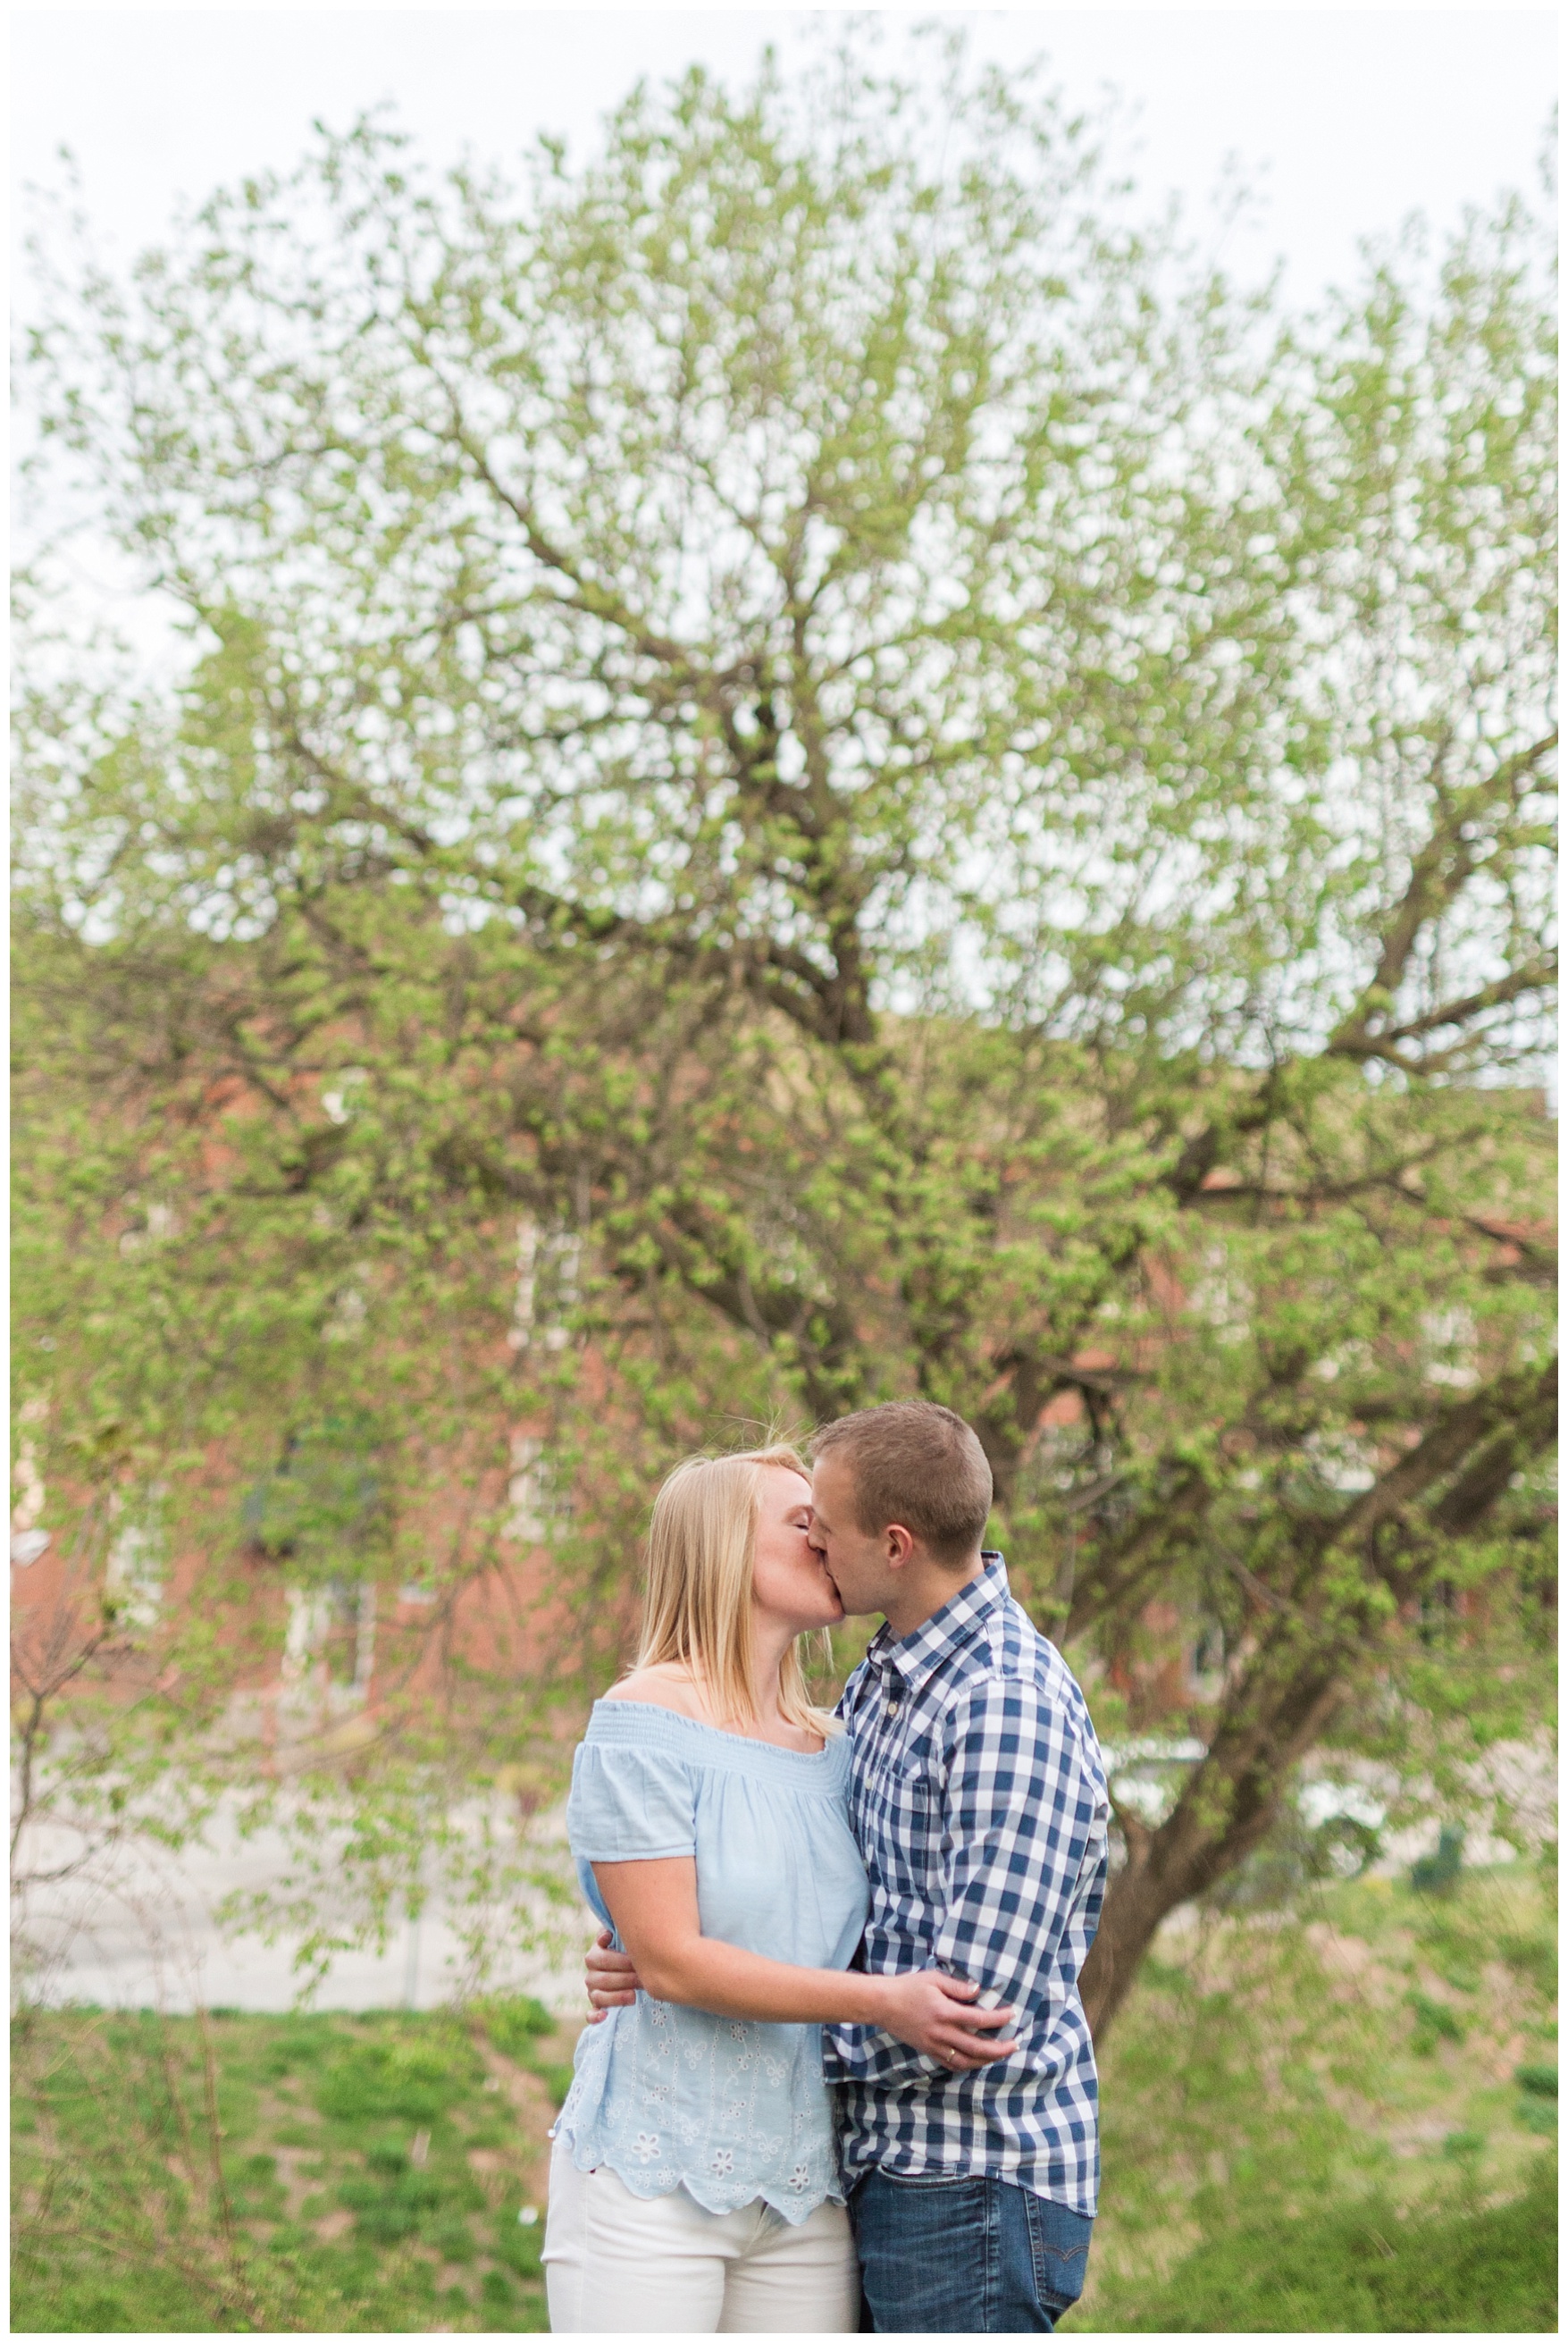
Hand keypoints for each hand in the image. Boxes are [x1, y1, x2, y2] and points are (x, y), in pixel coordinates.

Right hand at [584, 1926, 642, 2022]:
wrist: (633, 1969)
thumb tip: (608, 1933)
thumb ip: (619, 1934)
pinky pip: (590, 2014)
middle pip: (602, 1979)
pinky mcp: (596, 2008)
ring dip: (615, 1997)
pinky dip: (595, 2016)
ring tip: (633, 1997)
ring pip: (597, 1996)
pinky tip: (604, 2016)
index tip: (635, 1960)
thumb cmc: (632, 1950)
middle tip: (641, 1979)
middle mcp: (591, 1974)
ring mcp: (593, 1992)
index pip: (600, 1958)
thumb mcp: (625, 1939)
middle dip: (623, 1979)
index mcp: (595, 1955)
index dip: (618, 1960)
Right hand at [876, 1969, 1019, 2068]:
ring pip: (967, 2061)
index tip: (1012, 2014)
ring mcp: (935, 2045)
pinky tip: (977, 2061)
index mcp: (945, 2012)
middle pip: (977, 2047)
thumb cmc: (908, 1987)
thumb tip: (979, 1990)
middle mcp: (942, 2033)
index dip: (998, 2018)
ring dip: (987, 2060)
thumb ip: (957, 1986)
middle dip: (999, 2048)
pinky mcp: (929, 2051)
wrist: (883, 2004)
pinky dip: (968, 2066)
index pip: (979, 2019)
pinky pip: (952, 2064)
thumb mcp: (933, 1979)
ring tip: (1000, 2054)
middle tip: (1014, 2044)